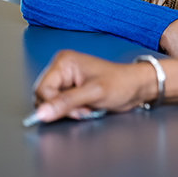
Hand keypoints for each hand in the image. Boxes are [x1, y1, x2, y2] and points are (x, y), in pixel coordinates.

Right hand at [32, 50, 156, 122]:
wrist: (136, 88)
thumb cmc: (120, 84)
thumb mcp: (93, 94)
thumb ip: (66, 103)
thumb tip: (41, 113)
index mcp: (63, 62)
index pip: (42, 90)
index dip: (54, 105)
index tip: (76, 110)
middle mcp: (61, 69)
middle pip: (44, 97)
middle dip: (62, 108)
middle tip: (83, 109)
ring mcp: (65, 80)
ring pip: (51, 103)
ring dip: (67, 111)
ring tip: (86, 108)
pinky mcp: (70, 90)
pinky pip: (60, 106)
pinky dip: (71, 111)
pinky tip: (85, 109)